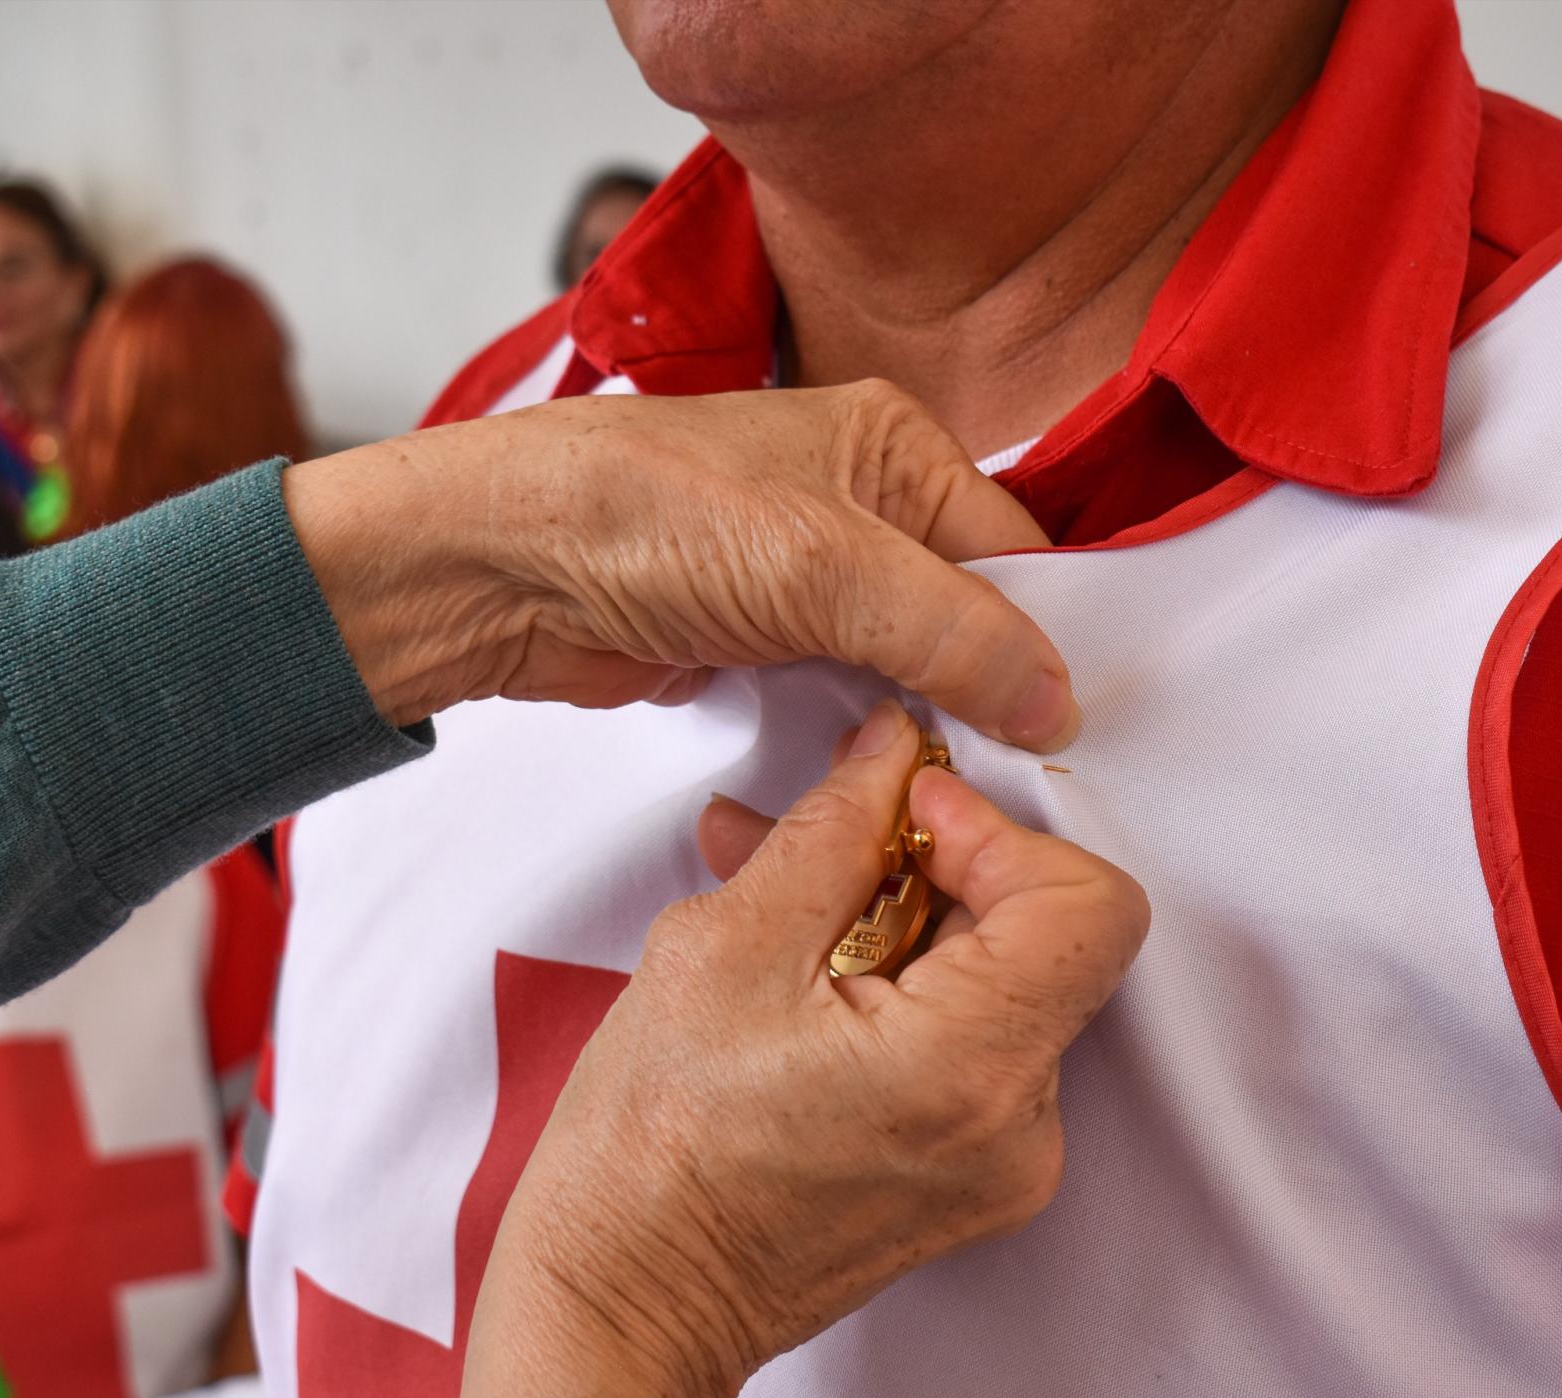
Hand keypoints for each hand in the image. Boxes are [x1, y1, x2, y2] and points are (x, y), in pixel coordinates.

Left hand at [281, 380, 1078, 747]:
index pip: (1014, 556)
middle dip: (986, 690)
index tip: (1064, 733)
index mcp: (898, 447)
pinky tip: (885, 777)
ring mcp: (813, 576)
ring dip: (924, 721)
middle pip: (968, 614)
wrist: (497, 565)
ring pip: (910, 663)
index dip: (1039, 644)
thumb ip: (952, 633)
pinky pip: (849, 696)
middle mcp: (866, 503)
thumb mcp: (828, 566)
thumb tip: (1055, 700)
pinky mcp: (767, 639)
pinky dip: (867, 736)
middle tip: (1017, 775)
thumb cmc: (643, 513)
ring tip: (956, 785)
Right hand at [457, 699, 1148, 1397]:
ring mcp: (1003, 1164)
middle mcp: (1017, 1130)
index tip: (909, 817)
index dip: (999, 833)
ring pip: (1001, 984)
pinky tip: (803, 970)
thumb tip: (893, 753)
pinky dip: (903, 986)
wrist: (620, 1310)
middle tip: (830, 841)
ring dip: (904, 921)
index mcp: (969, 1071)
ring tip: (782, 902)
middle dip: (936, 867)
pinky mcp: (974, 1178)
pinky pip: (973, 1043)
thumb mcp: (724, 949)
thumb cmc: (647, 1161)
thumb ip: (833, 830)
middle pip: (1044, 938)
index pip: (1088, 904)